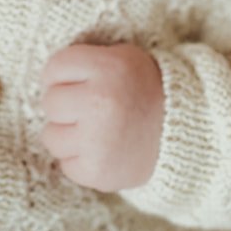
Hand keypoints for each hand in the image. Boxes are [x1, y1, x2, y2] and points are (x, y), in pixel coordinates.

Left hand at [39, 42, 164, 191]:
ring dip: (68, 135)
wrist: (185, 134)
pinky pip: (66, 165)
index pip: (54, 67)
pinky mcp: (98, 171)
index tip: (78, 83)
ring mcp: (97, 139)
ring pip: (51, 136)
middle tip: (91, 110)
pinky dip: (80, 161)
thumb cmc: (145, 92)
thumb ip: (86, 62)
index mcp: (106, 68)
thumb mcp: (123, 59)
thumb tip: (45, 78)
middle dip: (66, 106)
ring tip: (96, 132)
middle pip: (50, 102)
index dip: (62, 76)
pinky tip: (102, 151)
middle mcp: (99, 102)